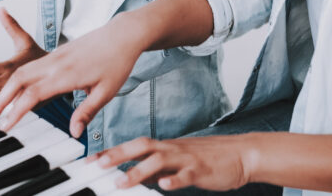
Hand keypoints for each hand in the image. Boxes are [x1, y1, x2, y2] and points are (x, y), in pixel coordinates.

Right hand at [0, 13, 145, 136]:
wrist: (123, 34)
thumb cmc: (117, 62)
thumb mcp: (106, 91)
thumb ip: (87, 112)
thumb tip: (74, 133)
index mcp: (66, 74)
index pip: (33, 95)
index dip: (16, 112)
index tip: (6, 127)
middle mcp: (55, 63)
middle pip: (18, 79)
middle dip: (1, 99)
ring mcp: (54, 55)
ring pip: (22, 71)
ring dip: (7, 88)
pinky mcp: (56, 53)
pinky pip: (31, 66)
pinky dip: (18, 80)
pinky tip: (16, 92)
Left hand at [91, 135, 254, 191]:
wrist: (241, 154)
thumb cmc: (209, 159)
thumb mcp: (178, 162)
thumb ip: (157, 168)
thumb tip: (136, 175)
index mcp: (166, 147)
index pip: (134, 146)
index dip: (112, 152)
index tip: (91, 160)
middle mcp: (172, 149)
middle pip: (141, 146)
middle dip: (117, 155)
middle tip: (97, 165)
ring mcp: (186, 158)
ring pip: (158, 160)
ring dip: (137, 171)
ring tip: (121, 182)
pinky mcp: (200, 170)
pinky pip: (185, 175)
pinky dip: (173, 180)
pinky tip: (163, 186)